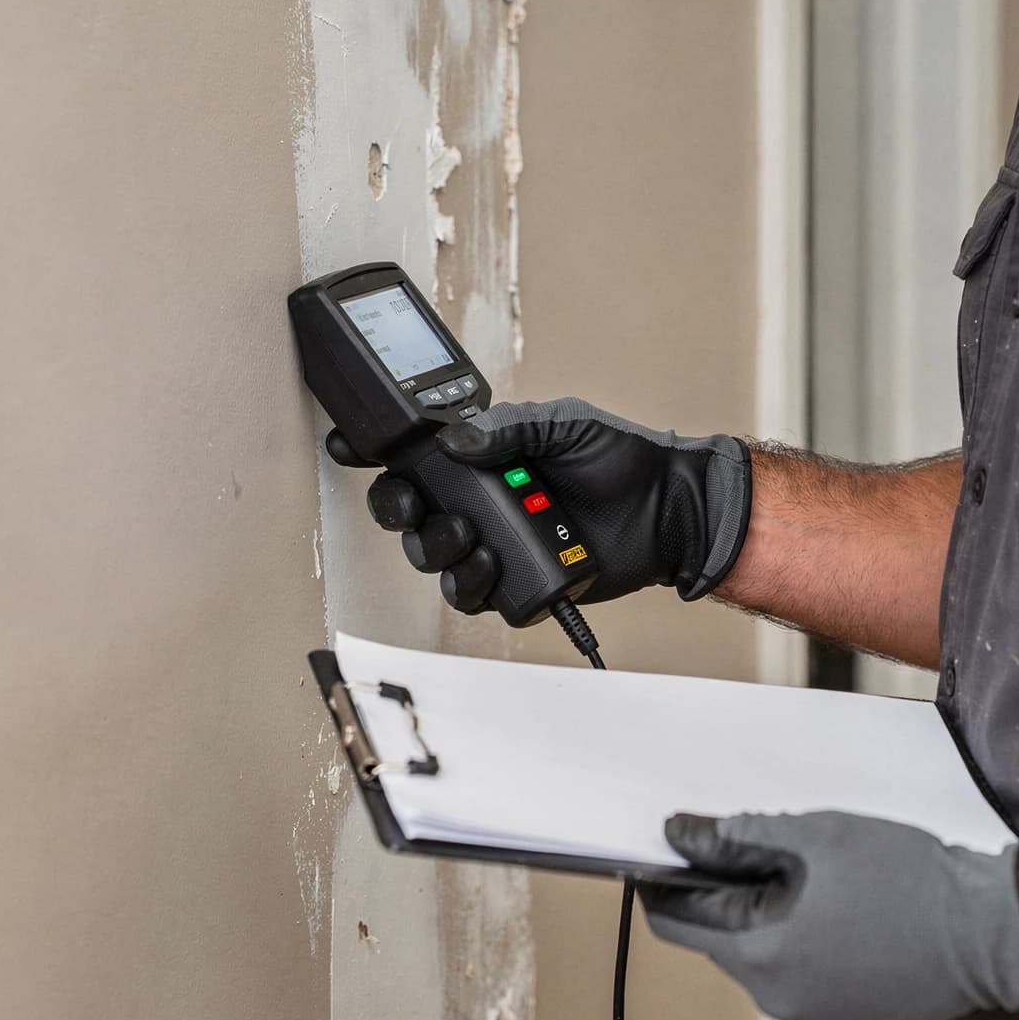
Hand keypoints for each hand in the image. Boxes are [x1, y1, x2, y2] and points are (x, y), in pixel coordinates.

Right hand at [326, 398, 749, 613]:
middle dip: (399, 507)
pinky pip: (475, 596)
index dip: (379, 455)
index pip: (416, 459)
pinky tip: (493, 563)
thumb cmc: (620, 461)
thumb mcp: (563, 423)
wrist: (666, 508)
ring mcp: (495, 546)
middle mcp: (480, 505)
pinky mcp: (517, 584)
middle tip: (415, 500)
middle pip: (410, 514)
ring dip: (438, 548)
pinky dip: (475, 583)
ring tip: (470, 533)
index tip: (352, 445)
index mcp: (482, 461)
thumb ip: (508, 426)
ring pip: (433, 559)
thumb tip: (456, 437)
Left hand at [640, 811, 1018, 1019]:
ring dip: (775, 924)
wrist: (996, 932)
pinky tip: (847, 919)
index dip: (669, 881)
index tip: (672, 850)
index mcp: (761, 958)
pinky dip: (810, 952)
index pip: (679, 922)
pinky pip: (805, 986)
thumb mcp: (816, 837)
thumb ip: (738, 836)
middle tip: (770, 852)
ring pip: (767, 964)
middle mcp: (779, 1004)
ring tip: (821, 884)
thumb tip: (681, 835)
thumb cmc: (909, 878)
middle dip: (735, 897)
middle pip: (724, 943)